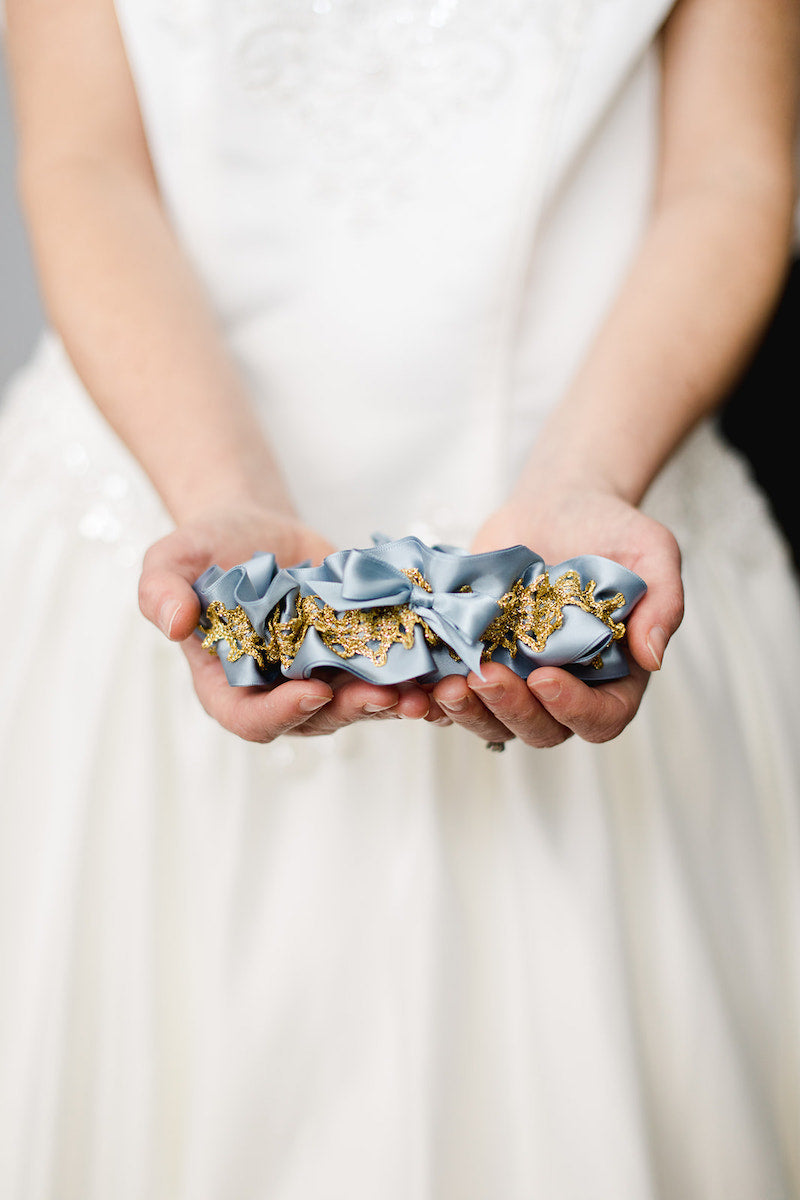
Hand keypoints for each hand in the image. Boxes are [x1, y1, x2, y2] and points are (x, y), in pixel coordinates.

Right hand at [138, 504, 431, 740]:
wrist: (255, 531)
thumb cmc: (207, 549)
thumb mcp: (172, 559)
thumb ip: (160, 589)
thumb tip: (175, 622)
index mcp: (227, 685)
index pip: (251, 719)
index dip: (282, 714)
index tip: (313, 691)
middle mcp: (278, 692)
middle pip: (317, 720)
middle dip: (354, 710)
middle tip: (389, 697)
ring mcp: (321, 678)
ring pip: (360, 705)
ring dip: (395, 703)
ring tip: (428, 694)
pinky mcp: (357, 657)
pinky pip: (388, 675)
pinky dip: (417, 675)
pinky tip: (444, 665)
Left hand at [431, 488, 683, 747]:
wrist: (556, 503)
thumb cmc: (610, 527)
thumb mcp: (651, 552)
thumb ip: (662, 603)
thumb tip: (653, 658)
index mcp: (613, 676)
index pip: (601, 717)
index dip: (573, 708)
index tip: (545, 676)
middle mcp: (563, 689)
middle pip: (539, 729)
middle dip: (510, 710)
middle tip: (485, 677)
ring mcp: (515, 679)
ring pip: (489, 722)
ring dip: (466, 713)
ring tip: (445, 687)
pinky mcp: (474, 660)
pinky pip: (450, 696)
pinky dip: (429, 697)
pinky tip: (410, 686)